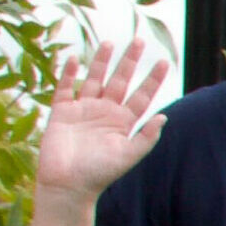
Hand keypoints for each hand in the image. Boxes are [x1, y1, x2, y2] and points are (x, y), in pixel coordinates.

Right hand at [32, 39, 171, 212]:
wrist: (67, 185)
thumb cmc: (99, 174)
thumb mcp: (128, 156)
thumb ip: (146, 137)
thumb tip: (163, 117)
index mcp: (123, 122)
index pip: (142, 95)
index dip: (152, 79)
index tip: (164, 61)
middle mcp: (105, 112)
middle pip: (120, 81)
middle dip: (129, 61)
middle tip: (139, 40)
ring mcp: (83, 110)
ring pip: (94, 79)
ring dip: (101, 62)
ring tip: (110, 42)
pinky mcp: (61, 113)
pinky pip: (65, 89)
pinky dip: (69, 74)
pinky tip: (75, 58)